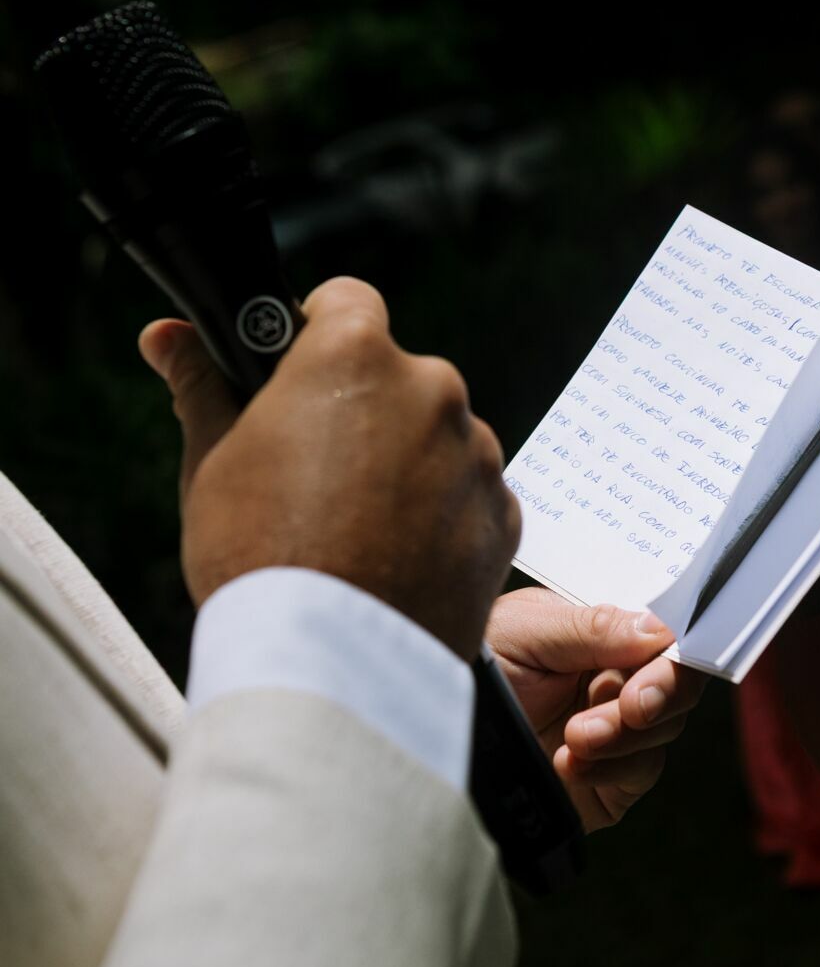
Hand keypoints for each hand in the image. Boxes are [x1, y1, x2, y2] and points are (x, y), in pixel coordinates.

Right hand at [139, 278, 519, 661]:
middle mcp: (432, 391)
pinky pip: (468, 497)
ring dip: (407, 465)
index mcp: (356, 356)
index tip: (296, 377)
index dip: (315, 333)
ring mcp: (477, 455)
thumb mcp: (212, 463)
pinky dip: (441, 516)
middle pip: (397, 378)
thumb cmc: (260, 557)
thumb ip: (204, 386)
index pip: (346, 302)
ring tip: (357, 532)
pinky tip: (396, 560)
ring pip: (437, 439)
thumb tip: (168, 338)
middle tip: (315, 476)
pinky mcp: (504, 516)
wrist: (334, 665)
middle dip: (363, 411)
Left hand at [487, 588, 704, 830]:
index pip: (663, 631)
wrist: (431, 742)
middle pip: (678, 680)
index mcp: (600, 631)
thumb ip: (592, 628)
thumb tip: (661, 628)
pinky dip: (611, 768)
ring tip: (574, 737)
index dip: (676, 645)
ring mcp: (616, 728)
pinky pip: (641, 770)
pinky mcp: (612, 779)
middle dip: (662, 691)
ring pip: (663, 728)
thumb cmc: (471, 668)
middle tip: (631, 704)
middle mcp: (614, 676)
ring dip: (624, 734)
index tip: (663, 654)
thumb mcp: (523, 632)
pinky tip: (569, 763)